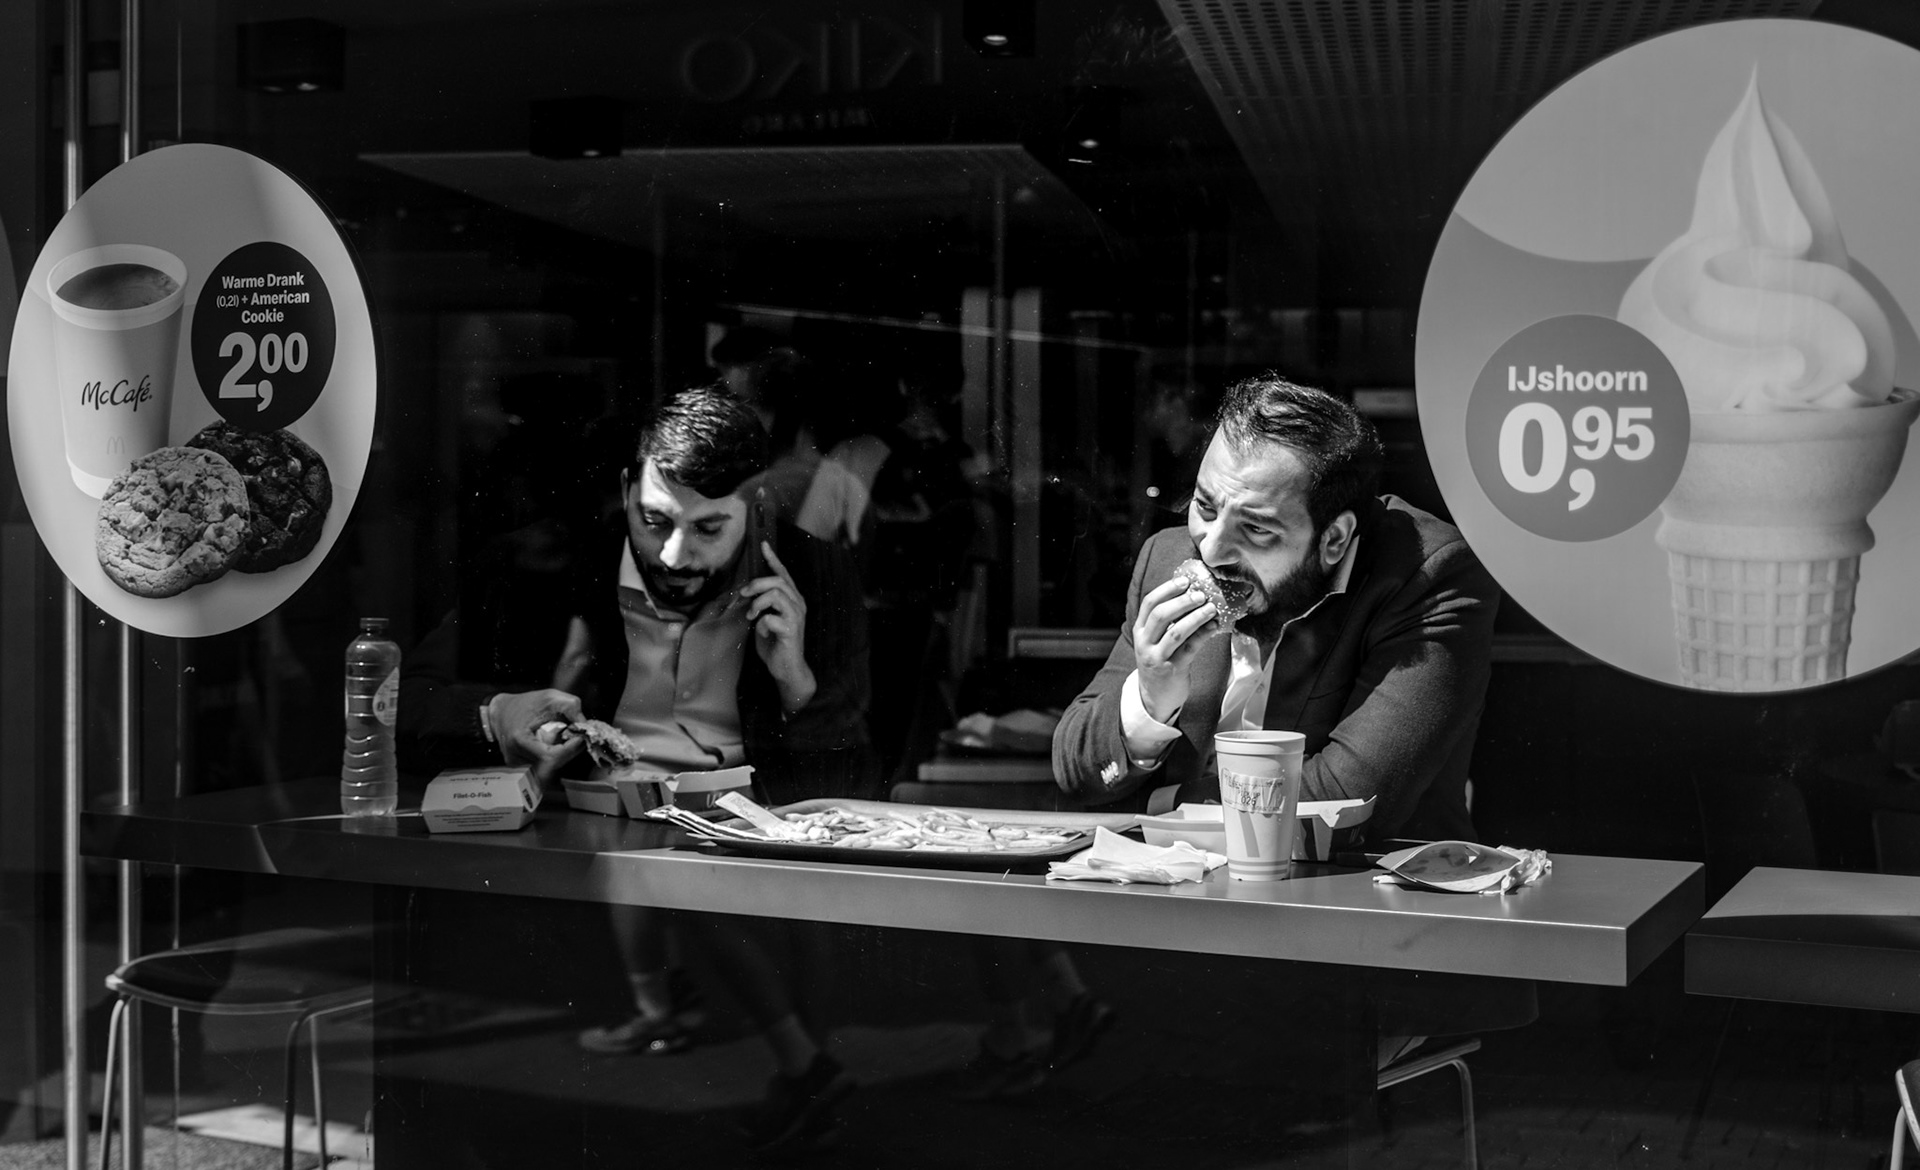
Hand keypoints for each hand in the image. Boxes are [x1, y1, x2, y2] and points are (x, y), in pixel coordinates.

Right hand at [487, 689, 585, 781]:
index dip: (570, 750)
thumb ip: (571, 707)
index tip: (580, 738)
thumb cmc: (524, 703)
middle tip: (576, 739)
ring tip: (564, 740)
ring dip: (562, 757)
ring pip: (548, 771)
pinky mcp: (519, 767)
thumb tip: (586, 726)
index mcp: (520, 740)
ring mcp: (517, 765)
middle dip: (569, 754)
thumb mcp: (550, 697)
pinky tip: (554, 746)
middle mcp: (516, 757)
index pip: (551, 757)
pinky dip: (553, 759)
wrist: (500, 712)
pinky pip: (542, 769)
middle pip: (552, 767)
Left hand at [742, 541, 815, 711]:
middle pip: (777, 581)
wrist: (787, 669)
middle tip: (744, 594)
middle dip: (757, 584)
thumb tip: (746, 592)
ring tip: (752, 615)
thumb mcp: (766, 618)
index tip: (763, 544)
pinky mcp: (791, 630)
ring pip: (776, 594)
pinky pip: (770, 618)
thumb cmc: (776, 644)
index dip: (773, 559)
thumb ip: (761, 604)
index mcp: (793, 599)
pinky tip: (762, 632)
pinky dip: (761, 623)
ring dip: (758, 603)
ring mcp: (796, 617)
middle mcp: (798, 604)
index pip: (784, 574)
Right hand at [1132, 573, 1217, 723]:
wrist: (1155, 696)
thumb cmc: (1160, 661)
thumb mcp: (1155, 640)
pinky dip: (1203, 635)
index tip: (1185, 581)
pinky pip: (1190, 648)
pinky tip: (1215, 626)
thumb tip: (1192, 595)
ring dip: (1195, 617)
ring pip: (1175, 632)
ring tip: (1211, 608)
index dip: (1167, 589)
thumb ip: (1167, 622)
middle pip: (1161, 615)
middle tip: (1200, 594)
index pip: (1149, 603)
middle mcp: (1145, 643)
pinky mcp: (1172, 670)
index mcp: (1140, 630)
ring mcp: (1157, 657)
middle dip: (1182, 602)